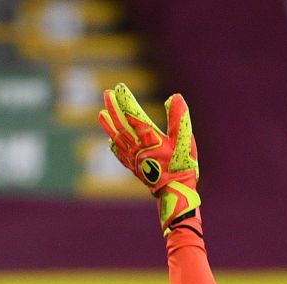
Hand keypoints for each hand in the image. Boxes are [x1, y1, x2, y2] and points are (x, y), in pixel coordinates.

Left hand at [99, 82, 200, 234]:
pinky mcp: (135, 169)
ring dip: (109, 125)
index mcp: (150, 138)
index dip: (126, 100)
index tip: (119, 87)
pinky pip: (120, 155)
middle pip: (121, 124)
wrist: (175, 194)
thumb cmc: (182, 167)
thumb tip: (174, 97)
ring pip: (118, 138)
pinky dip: (114, 145)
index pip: (133, 115)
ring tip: (101, 114)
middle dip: (113, 108)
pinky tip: (111, 141)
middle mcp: (138, 148)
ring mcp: (134, 159)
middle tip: (107, 94)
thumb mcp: (185, 141)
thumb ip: (179, 119)